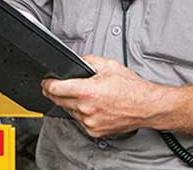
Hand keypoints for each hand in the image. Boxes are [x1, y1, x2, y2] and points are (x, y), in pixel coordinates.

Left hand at [41, 56, 170, 137]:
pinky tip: (90, 106)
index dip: (47, 83)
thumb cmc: (132, 88)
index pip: (55, 88)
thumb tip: (76, 61)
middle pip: (58, 100)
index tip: (45, 81)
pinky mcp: (94, 131)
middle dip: (54, 92)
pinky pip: (79, 120)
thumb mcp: (109, 65)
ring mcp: (90, 121)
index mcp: (87, 91)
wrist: (147, 107)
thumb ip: (88, 61)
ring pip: (68, 110)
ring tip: (82, 95)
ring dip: (69, 103)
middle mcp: (86, 108)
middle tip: (54, 87)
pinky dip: (80, 113)